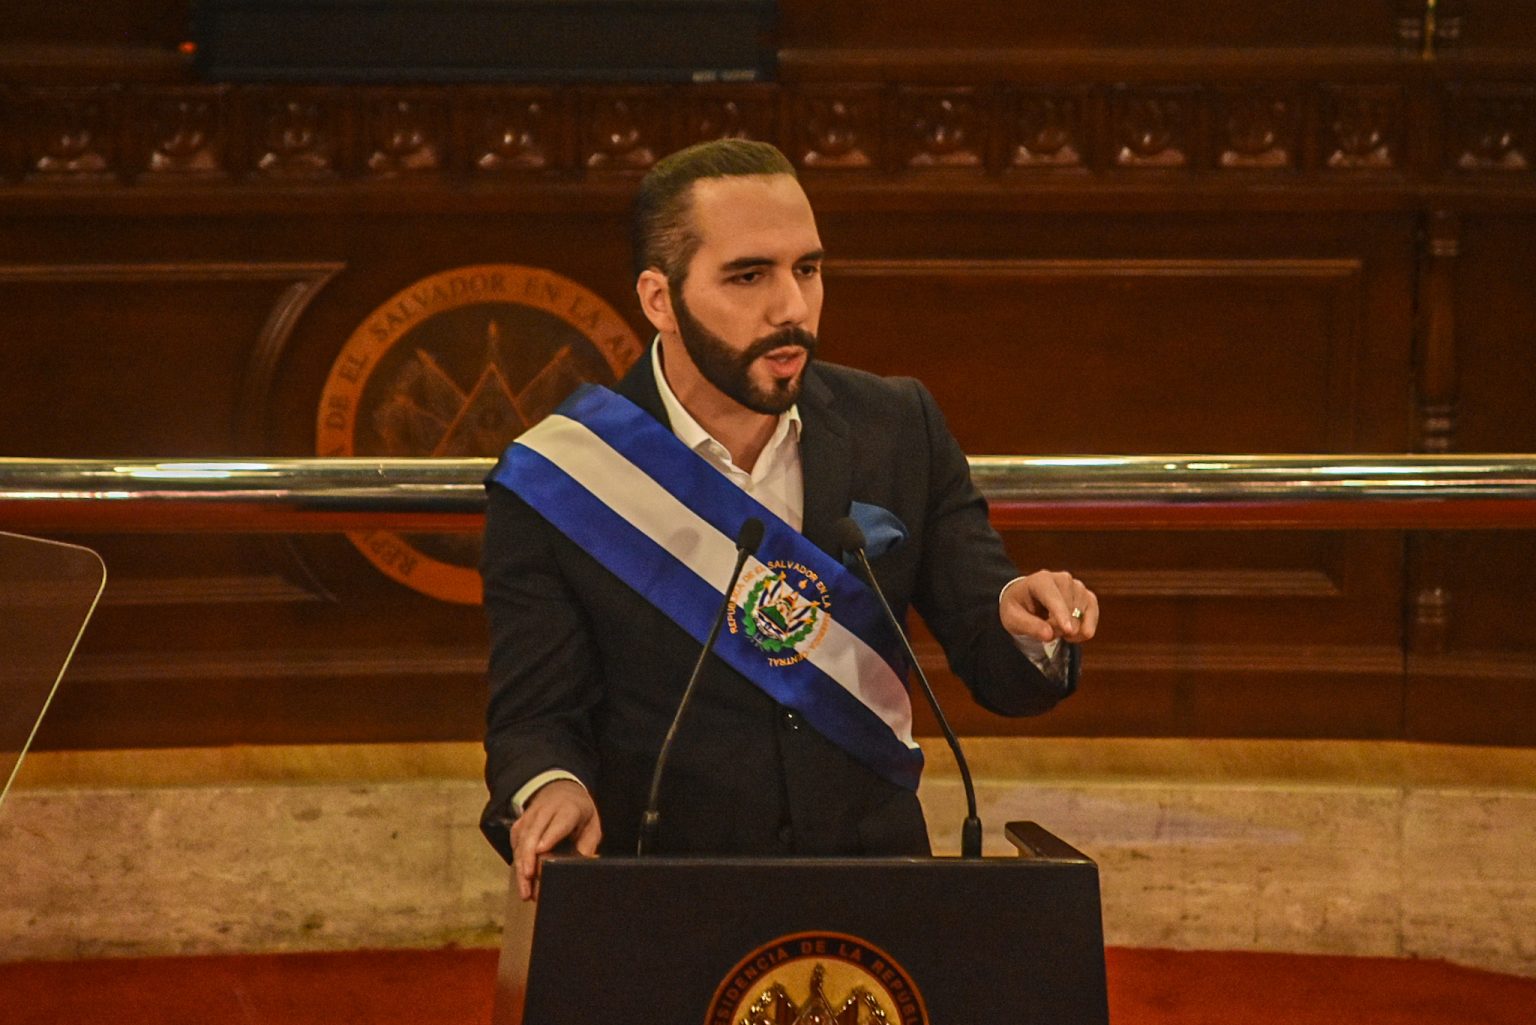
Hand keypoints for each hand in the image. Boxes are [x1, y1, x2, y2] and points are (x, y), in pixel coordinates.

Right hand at [510, 779, 601, 900]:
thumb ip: (587, 845)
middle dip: (529, 856)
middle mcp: (546, 810)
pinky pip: (515, 841)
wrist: (561, 788)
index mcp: (569, 808)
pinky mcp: (520, 822)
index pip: (559, 822)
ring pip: (521, 839)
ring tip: (525, 890)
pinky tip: (521, 879)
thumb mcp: (591, 825)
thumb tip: (580, 867)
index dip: (550, 836)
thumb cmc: (579, 812)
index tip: (541, 851)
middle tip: (529, 878)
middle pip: (534, 832)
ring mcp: (530, 815)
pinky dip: (517, 860)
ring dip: (521, 864)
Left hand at [1000, 571, 1098, 643]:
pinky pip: (1093, 615)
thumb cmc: (1018, 608)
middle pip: (1068, 609)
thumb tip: (1049, 635)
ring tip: (1055, 630)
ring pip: (1081, 615)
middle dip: (1059, 628)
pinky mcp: (1088, 596)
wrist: (1027, 600)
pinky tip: (1073, 635)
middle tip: (1045, 631)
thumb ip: (1028, 626)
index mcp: (1040, 580)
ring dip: (1070, 631)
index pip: (1053, 597)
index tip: (1067, 630)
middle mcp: (1062, 579)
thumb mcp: (1012, 618)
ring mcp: (1078, 586)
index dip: (1060, 614)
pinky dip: (1085, 629)